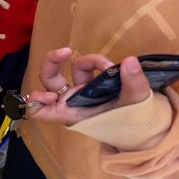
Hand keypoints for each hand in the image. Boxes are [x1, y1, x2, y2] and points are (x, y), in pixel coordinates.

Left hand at [25, 48, 151, 125]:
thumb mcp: (134, 106)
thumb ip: (133, 85)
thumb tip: (129, 61)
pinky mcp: (89, 83)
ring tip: (108, 65)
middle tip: (66, 51)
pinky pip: (86, 67)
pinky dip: (97, 62)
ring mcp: (79, 91)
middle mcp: (70, 101)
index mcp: (70, 113)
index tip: (51, 95)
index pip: (39, 112)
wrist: (142, 126)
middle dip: (50, 61)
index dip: (36, 102)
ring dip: (89, 60)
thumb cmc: (132, 123)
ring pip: (70, 68)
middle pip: (47, 79)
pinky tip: (110, 65)